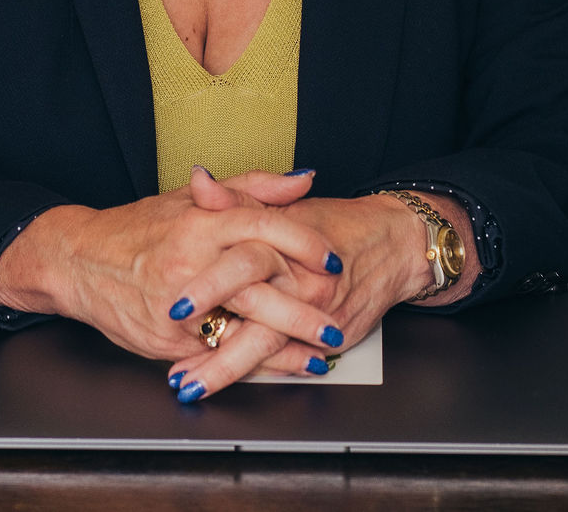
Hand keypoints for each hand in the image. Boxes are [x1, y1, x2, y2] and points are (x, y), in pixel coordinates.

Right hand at [0, 174, 347, 377]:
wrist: (77, 260)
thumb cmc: (139, 228)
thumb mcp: (192, 198)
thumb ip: (253, 187)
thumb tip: (304, 180)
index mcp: (200, 221)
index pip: (262, 226)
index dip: (303, 243)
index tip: (332, 260)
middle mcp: (189, 261)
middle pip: (257, 285)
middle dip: (302, 310)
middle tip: (336, 321)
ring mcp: (176, 304)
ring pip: (238, 329)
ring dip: (284, 347)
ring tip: (320, 356)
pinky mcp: (164, 339)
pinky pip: (214, 354)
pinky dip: (249, 365)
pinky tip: (278, 368)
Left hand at [157, 172, 432, 396]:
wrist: (393, 243)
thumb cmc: (335, 224)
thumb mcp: (282, 207)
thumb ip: (236, 199)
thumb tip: (198, 181)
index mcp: (284, 242)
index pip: (242, 264)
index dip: (207, 287)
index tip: (174, 310)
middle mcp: (301, 280)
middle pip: (252, 310)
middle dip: (211, 339)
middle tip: (177, 367)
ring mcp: (315, 311)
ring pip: (266, 343)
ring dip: (224, 367)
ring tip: (190, 385)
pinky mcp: (329, 336)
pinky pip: (287, 357)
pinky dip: (256, 372)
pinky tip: (226, 382)